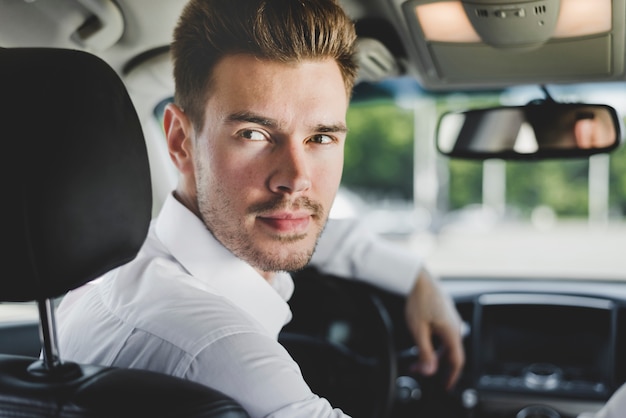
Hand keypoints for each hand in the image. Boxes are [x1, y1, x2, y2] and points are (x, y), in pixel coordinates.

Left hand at [405, 268, 464, 389]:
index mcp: (452, 332)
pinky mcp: (446, 314)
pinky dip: (434, 343)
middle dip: (435, 365)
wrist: (418, 279)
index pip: (456, 361)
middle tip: (420, 370)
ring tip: (417, 357)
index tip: (445, 386)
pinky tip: (423, 342)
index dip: (451, 376)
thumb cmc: (419, 300)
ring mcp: (451, 319)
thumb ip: (424, 352)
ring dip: (433, 354)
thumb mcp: (418, 330)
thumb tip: (429, 371)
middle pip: (450, 353)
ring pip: (446, 344)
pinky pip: (444, 334)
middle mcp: (455, 326)